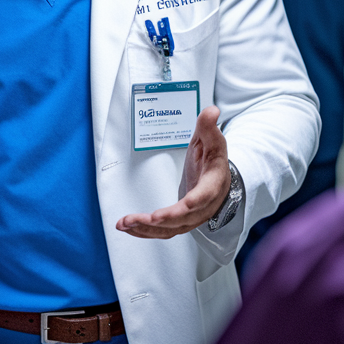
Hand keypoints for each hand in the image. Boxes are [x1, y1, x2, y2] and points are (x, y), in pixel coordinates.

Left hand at [116, 106, 230, 238]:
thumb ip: (209, 127)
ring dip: (145, 230)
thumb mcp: (213, 140)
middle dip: (158, 221)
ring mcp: (192, 218)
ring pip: (170, 230)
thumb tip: (211, 111)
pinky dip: (145, 232)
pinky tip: (128, 228)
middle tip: (135, 219)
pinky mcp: (181, 222)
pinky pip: (163, 232)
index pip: (202, 198)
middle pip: (182, 219)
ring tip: (124, 224)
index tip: (175, 208)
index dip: (190, 204)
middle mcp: (203, 207)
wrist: (218, 179)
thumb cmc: (213, 160)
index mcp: (212, 186)